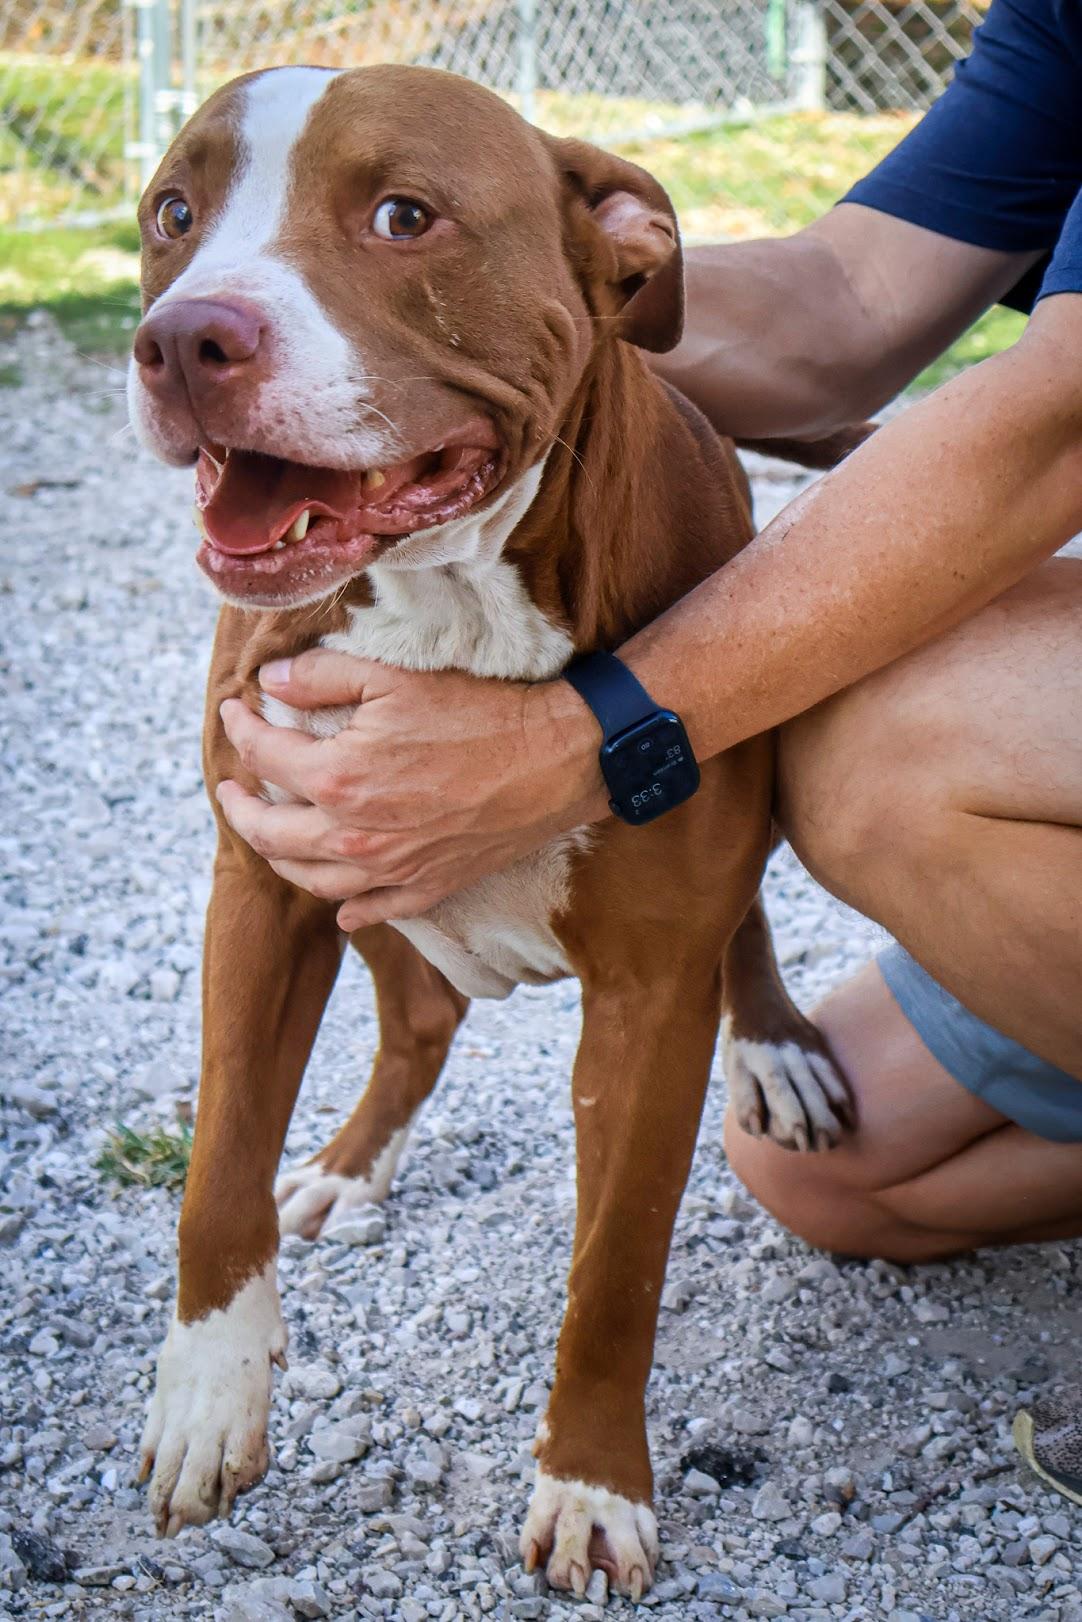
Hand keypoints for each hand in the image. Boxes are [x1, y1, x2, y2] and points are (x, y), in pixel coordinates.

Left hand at [216, 649, 605, 928]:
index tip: (235, 709)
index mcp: (338, 778)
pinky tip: (339, 902)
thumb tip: (272, 682)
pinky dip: (345, 907)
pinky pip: (369, 909)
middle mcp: (354, 835)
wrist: (556, 761)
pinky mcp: (426, 887)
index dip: (240, 728)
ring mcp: (389, 869)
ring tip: (271, 832)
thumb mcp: (394, 676)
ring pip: (309, 879)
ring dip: (278, 856)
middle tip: (232, 787)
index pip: (263, 755)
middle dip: (240, 807)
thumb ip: (322, 676)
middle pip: (269, 834)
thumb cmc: (479, 713)